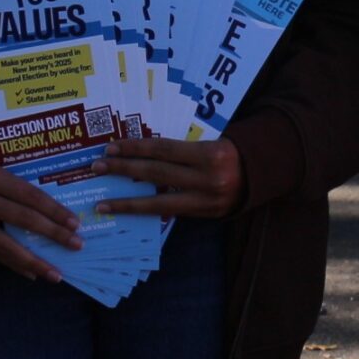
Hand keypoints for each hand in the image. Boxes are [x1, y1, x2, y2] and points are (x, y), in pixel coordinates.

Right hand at [0, 160, 83, 283]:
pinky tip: (33, 273)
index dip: (54, 210)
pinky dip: (16, 265)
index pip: (30, 195)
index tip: (74, 223)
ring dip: (36, 262)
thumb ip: (16, 189)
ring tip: (56, 274)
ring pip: (9, 245)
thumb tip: (53, 214)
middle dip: (53, 234)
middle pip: (24, 219)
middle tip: (76, 244)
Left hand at [98, 136, 245, 219]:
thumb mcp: (209, 143)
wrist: (261, 175)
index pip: (162, 149)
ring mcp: (205, 200)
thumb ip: (181, 151)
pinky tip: (129, 211)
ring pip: (159, 202)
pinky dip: (148, 211)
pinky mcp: (205, 215)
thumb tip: (142, 155)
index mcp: (208, 153)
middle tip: (97, 168)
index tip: (111, 149)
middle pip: (156, 173)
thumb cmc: (229, 152)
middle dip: (124, 170)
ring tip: (103, 203)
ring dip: (127, 203)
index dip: (135, 148)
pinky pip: (171, 213)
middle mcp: (206, 178)